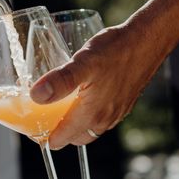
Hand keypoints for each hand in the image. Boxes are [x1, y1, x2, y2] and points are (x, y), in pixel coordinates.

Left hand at [30, 21, 166, 149]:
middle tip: (43, 117)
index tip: (31, 127)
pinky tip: (85, 95)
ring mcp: (117, 111)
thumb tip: (36, 96)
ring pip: (90, 127)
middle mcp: (106, 118)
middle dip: (59, 132)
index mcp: (92, 114)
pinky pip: (103, 116)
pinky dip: (90, 113)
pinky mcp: (125, 102)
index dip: (44, 135)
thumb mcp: (83, 62)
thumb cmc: (116, 49)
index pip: (62, 138)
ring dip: (75, 123)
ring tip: (61, 107)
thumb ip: (61, 81)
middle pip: (76, 136)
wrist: (148, 40)